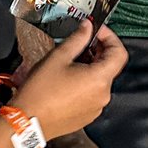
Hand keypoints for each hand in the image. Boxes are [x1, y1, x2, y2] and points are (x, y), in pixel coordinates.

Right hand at [15, 20, 125, 142]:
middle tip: (81, 43)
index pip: (119, 53)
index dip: (110, 37)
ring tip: (71, 62)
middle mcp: (103, 95)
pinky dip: (86, 83)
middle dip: (99, 51)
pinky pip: (93, 94)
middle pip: (110, 67)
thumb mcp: (58, 57)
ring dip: (91, 67)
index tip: (96, 30)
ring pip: (101, 81)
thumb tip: (88, 26)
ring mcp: (97, 108)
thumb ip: (78, 39)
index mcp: (99, 79)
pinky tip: (68, 80)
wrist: (28, 121)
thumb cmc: (41, 90)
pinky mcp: (88, 116)